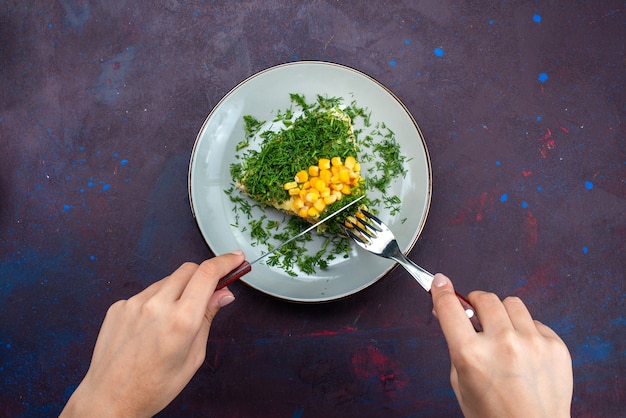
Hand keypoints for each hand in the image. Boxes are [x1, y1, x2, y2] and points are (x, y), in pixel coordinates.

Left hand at [61, 251, 243, 416]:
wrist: (110, 399)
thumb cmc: (153, 386)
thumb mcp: (193, 357)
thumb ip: (207, 319)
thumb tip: (223, 295)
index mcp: (181, 321)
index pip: (208, 274)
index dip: (226, 262)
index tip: (236, 258)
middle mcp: (157, 306)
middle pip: (189, 270)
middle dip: (203, 275)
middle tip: (210, 291)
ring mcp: (134, 303)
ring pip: (167, 281)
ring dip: (179, 290)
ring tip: (173, 320)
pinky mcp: (119, 306)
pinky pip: (146, 293)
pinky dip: (156, 302)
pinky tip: (152, 327)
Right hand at [431, 273, 572, 417]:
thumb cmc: (495, 416)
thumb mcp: (461, 382)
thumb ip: (457, 344)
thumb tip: (452, 313)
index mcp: (471, 355)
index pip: (450, 307)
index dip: (441, 290)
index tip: (439, 281)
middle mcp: (502, 344)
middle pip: (484, 298)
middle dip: (476, 304)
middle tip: (476, 316)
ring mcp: (532, 343)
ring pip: (512, 303)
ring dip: (503, 315)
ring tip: (504, 336)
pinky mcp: (555, 346)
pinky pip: (535, 322)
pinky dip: (526, 332)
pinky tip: (525, 353)